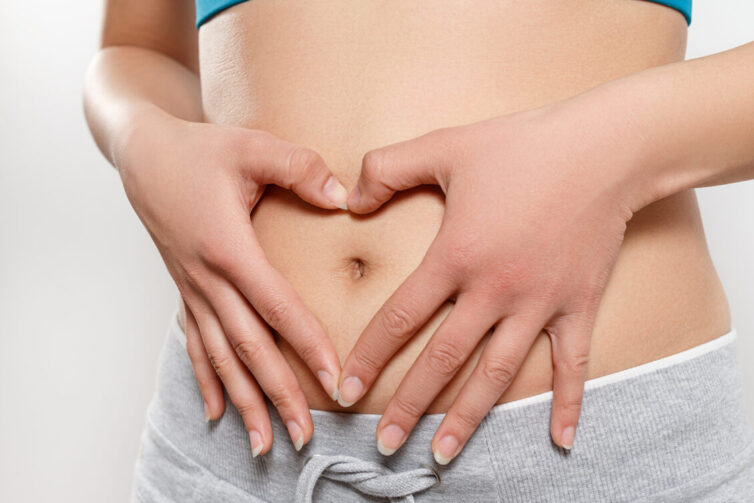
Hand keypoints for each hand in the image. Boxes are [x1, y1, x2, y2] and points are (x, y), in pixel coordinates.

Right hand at [118, 109, 347, 454]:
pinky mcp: (185, 288)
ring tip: (263, 444)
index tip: (333, 380)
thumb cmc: (200, 149)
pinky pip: (195, 343)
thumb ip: (300, 168)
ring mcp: (192, 288)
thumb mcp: (252, 146)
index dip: (307, 345)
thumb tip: (345, 197)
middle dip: (278, 394)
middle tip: (303, 436)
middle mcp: (207, 278)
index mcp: (229, 248)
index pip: (277, 307)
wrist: (143, 153)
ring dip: (243, 401)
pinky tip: (216, 412)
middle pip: (247, 347)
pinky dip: (206, 379)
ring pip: (219, 357)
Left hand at [337, 103, 648, 462]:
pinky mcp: (578, 305)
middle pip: (442, 360)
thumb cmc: (523, 145)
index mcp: (457, 256)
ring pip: (496, 374)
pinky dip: (568, 403)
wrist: (604, 148)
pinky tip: (561, 440)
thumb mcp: (445, 146)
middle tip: (383, 443)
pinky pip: (571, 364)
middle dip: (408, 404)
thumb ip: (388, 169)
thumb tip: (349, 198)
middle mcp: (494, 290)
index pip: (401, 317)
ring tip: (442, 454)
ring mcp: (539, 304)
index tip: (346, 388)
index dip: (370, 355)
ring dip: (467, 418)